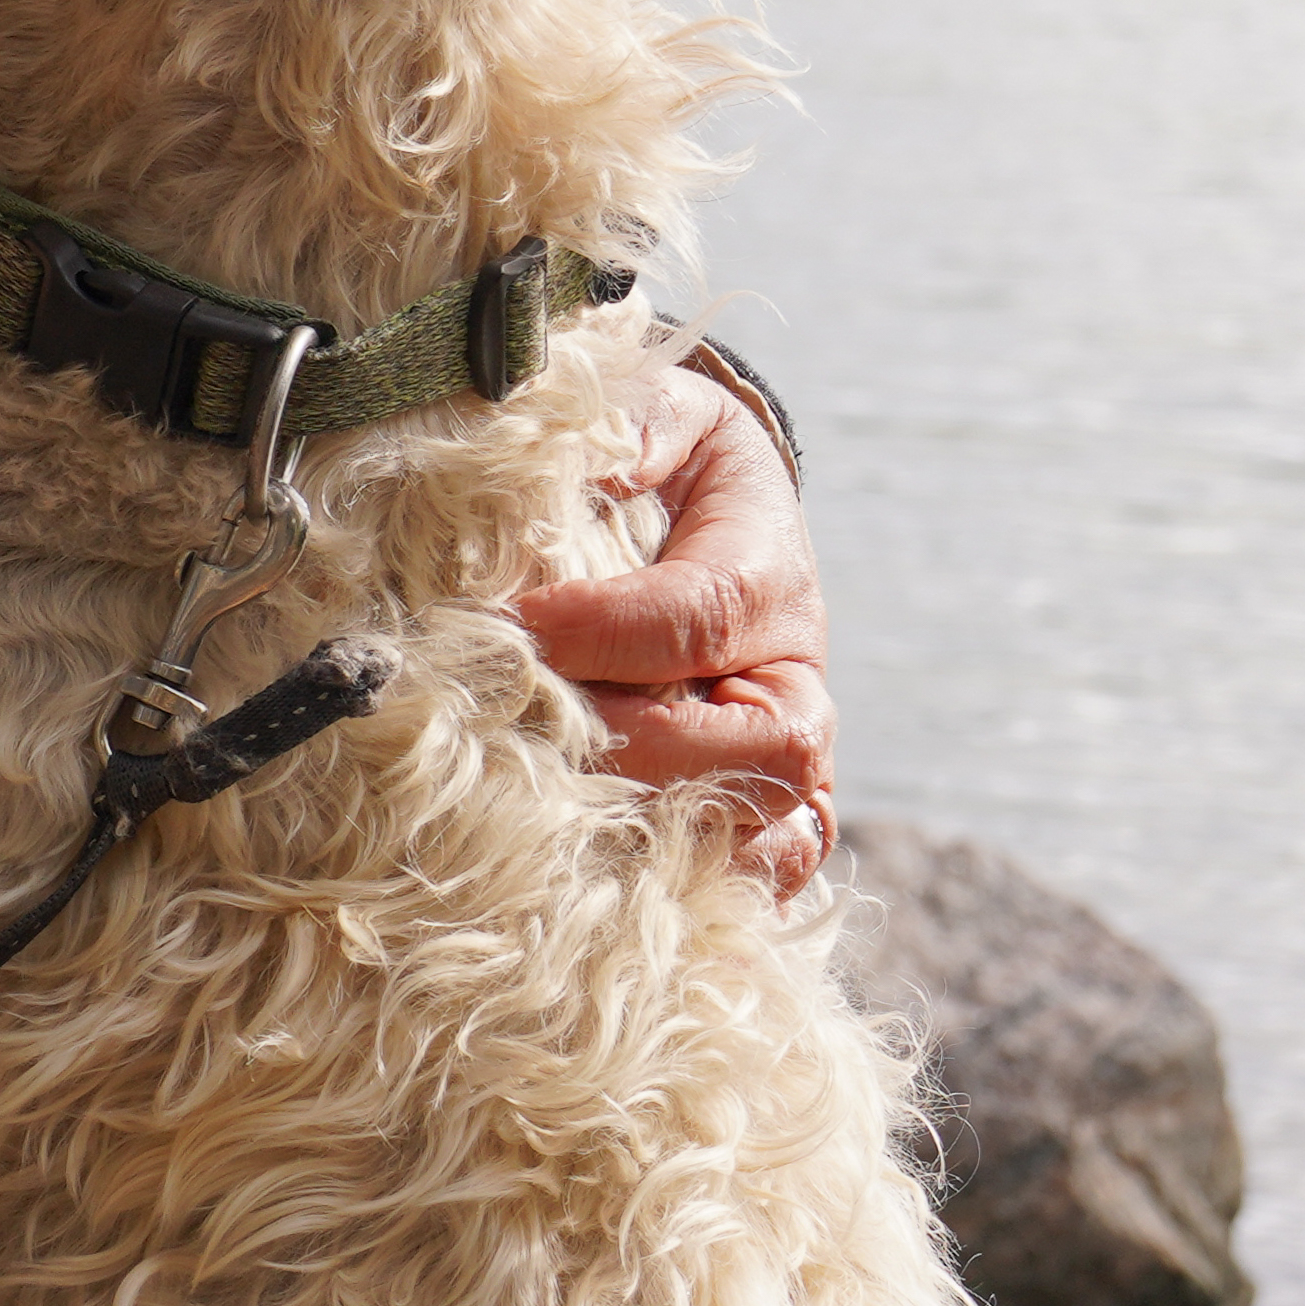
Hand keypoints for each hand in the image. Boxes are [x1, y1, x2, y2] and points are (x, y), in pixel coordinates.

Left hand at [511, 359, 831, 900]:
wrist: (715, 518)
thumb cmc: (671, 470)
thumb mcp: (658, 419)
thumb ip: (627, 432)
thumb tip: (585, 462)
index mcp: (769, 575)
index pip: (692, 619)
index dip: (595, 631)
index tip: (507, 625)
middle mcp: (796, 683)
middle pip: (745, 748)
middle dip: (624, 742)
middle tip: (518, 726)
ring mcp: (793, 763)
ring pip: (763, 828)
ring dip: (661, 828)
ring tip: (555, 811)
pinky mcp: (770, 818)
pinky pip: (768, 875)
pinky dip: (709, 886)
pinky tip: (613, 882)